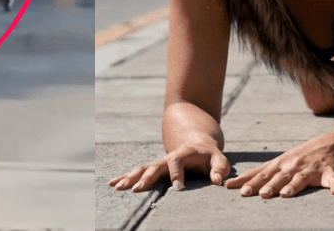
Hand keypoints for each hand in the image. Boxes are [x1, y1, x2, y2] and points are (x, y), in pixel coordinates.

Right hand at [107, 141, 230, 192]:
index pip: (178, 162)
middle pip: (154, 166)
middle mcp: (168, 158)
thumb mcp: (219, 159)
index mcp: (183, 154)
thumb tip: (217, 181)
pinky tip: (113, 184)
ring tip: (117, 187)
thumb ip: (219, 168)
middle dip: (146, 178)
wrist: (196, 143)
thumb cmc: (209, 155)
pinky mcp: (154, 169)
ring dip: (130, 178)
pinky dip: (125, 177)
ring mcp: (159, 163)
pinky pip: (139, 173)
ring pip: (142, 169)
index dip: (177, 174)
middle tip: (137, 189)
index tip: (178, 188)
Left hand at [224, 133, 333, 197]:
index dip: (250, 182)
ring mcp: (312, 169)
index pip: (262, 174)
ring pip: (302, 179)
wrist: (330, 145)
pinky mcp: (331, 172)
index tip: (237, 190)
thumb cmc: (299, 158)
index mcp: (281, 165)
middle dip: (269, 186)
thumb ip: (260, 174)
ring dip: (293, 186)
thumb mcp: (279, 163)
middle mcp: (294, 166)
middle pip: (279, 177)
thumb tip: (235, 184)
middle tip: (260, 194)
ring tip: (285, 194)